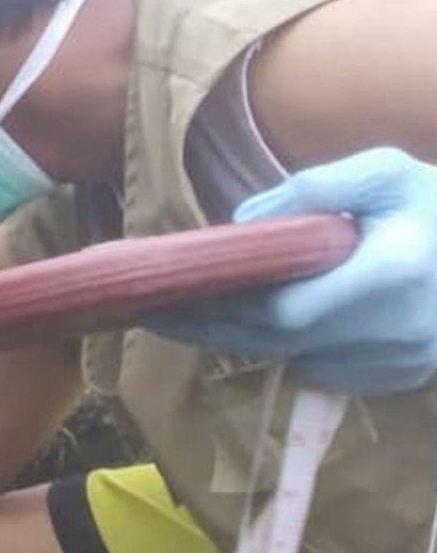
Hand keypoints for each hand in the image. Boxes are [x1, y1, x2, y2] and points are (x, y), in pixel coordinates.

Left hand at [150, 148, 436, 394]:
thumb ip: (315, 188)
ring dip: (240, 338)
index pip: (285, 310)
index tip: (171, 291)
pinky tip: (251, 323)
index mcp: (392, 273)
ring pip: (290, 359)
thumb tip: (243, 224)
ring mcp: (397, 363)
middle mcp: (393, 330)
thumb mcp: (387, 173)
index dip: (222, 307)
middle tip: (154, 309)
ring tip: (187, 312)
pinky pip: (318, 369)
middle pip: (274, 342)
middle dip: (210, 326)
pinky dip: (284, 347)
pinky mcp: (396, 379)